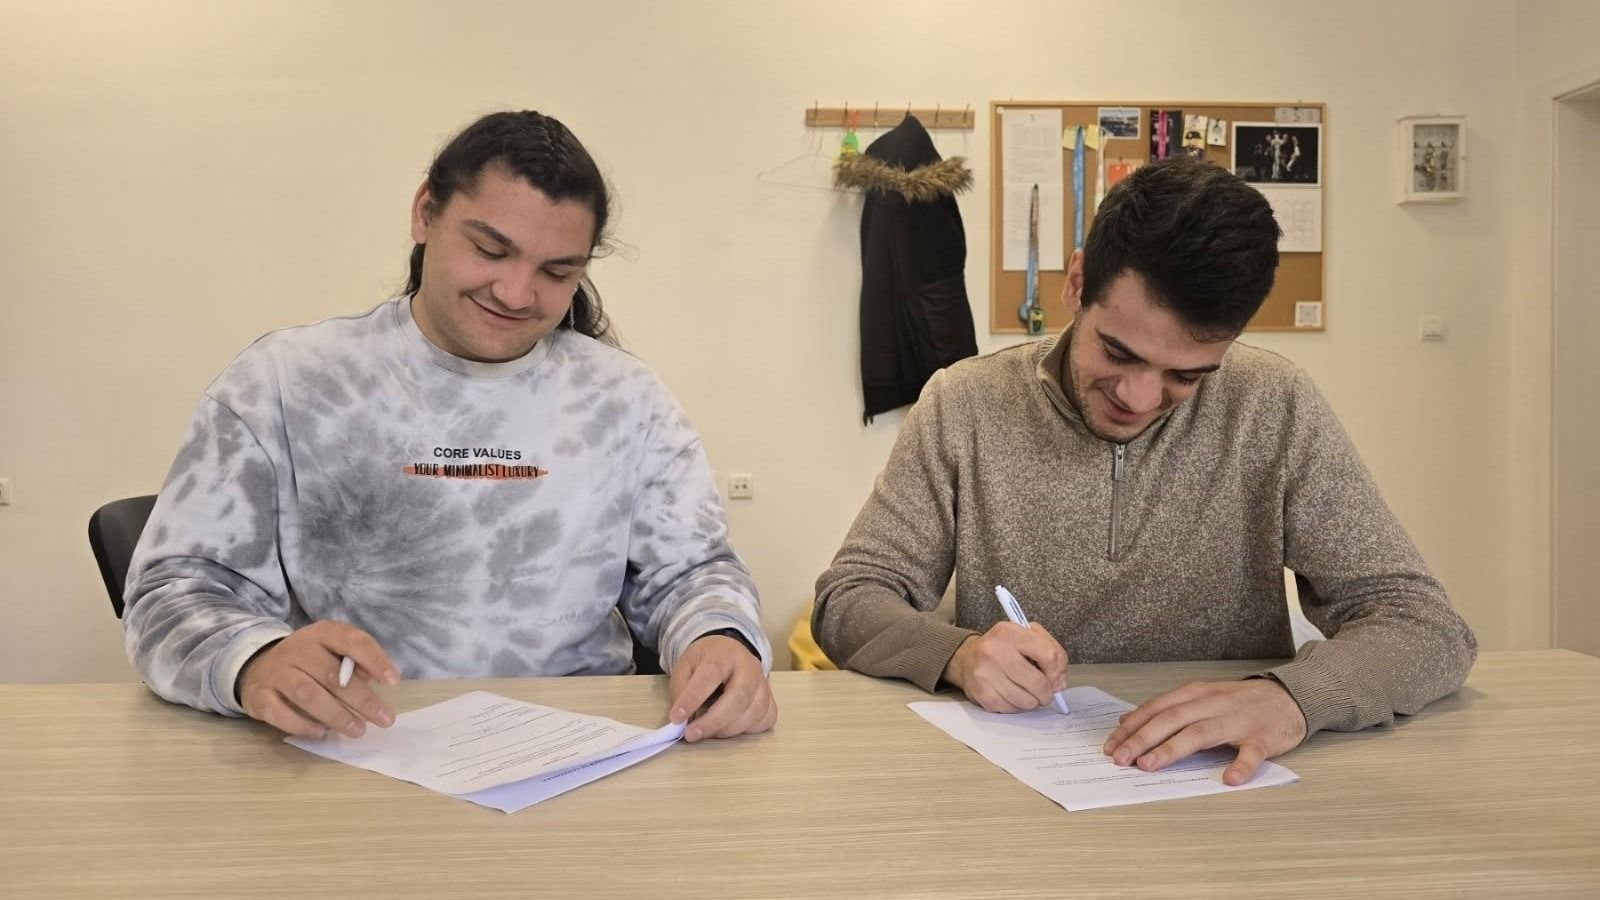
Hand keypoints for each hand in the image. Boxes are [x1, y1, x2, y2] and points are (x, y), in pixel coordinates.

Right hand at [237, 620, 399, 739]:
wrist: (258, 667)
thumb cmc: (309, 662)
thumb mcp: (333, 652)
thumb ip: (356, 663)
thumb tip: (379, 680)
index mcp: (322, 633)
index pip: (352, 640)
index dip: (374, 660)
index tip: (393, 681)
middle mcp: (297, 649)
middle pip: (332, 675)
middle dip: (362, 699)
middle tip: (384, 719)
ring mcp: (276, 672)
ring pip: (308, 694)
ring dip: (336, 715)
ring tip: (357, 730)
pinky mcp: (259, 696)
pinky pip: (281, 713)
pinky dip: (303, 725)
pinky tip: (321, 733)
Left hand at [667, 634, 775, 742]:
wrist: (728, 651)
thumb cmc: (705, 662)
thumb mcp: (685, 667)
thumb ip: (681, 692)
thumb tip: (681, 721)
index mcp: (723, 654)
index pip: (711, 675)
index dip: (693, 698)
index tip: (676, 718)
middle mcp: (748, 666)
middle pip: (739, 696)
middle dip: (713, 721)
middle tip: (691, 734)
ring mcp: (763, 683)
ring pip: (754, 711)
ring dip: (728, 729)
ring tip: (708, 733)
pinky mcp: (770, 699)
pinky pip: (766, 719)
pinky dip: (748, 730)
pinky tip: (730, 729)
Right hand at [942, 622, 1067, 712]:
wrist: (966, 658)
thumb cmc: (1002, 648)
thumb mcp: (1026, 636)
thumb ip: (1051, 651)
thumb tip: (1060, 682)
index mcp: (1010, 632)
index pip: (1049, 655)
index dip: (1058, 671)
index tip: (1055, 677)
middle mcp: (995, 651)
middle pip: (1039, 683)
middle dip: (1047, 693)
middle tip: (1044, 692)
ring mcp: (986, 674)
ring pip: (1027, 701)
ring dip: (1033, 701)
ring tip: (1027, 692)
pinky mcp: (982, 694)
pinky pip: (1012, 709)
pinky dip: (1017, 706)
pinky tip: (1012, 695)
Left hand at [1101, 678, 1306, 784]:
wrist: (1288, 697)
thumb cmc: (1238, 702)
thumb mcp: (1200, 697)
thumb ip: (1166, 708)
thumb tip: (1127, 721)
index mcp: (1195, 694)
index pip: (1156, 709)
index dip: (1132, 727)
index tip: (1111, 746)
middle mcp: (1212, 703)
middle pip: (1172, 719)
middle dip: (1142, 739)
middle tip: (1121, 759)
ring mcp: (1238, 720)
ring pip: (1201, 732)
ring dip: (1172, 749)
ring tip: (1149, 765)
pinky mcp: (1263, 738)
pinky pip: (1251, 753)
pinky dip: (1240, 766)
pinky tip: (1228, 779)